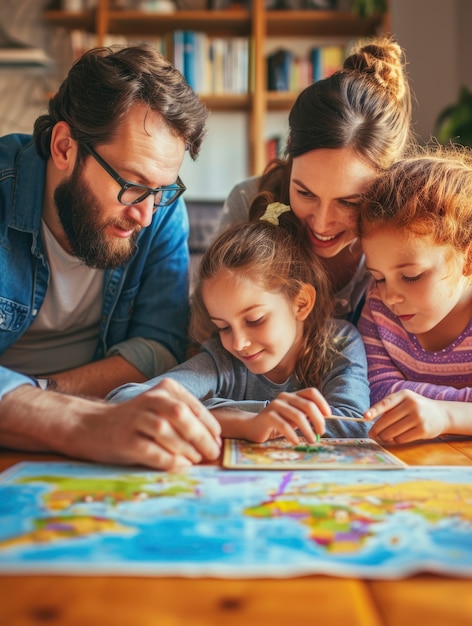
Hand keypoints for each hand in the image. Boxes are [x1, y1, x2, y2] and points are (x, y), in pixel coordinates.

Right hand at [1, 379, 221, 470]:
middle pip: (182, 415)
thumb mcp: (159, 410)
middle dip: (202, 436)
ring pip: (167, 431)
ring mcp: (135, 419)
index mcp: (164, 390)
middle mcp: (150, 400)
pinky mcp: (125, 440)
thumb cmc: (134, 422)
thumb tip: (212, 441)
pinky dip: (170, 460)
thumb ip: (182, 419)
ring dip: (187, 448)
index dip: (209, 425)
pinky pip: (152, 451)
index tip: (217, 440)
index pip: (193, 406)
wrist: (90, 427)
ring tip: (196, 460)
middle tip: (211, 453)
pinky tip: (180, 466)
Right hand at [243, 387, 329, 443]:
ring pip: (298, 416)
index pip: (311, 392)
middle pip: (308, 405)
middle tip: (321, 433)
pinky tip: (296, 442)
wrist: (254, 427)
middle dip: (318, 420)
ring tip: (311, 441)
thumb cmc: (278, 424)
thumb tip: (324, 424)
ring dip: (308, 430)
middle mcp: (285, 397)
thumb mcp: (294, 419)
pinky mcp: (268, 416)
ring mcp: (275, 405)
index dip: (322, 403)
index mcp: (293, 395)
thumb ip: (307, 418)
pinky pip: (284, 425)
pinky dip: (293, 435)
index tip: (328, 416)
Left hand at [364, 390, 449, 443]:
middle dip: (376, 429)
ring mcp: (419, 418)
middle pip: (387, 420)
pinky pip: (401, 439)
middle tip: (371, 434)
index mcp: (405, 394)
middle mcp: (412, 404)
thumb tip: (370, 419)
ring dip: (385, 436)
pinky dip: (395, 440)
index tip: (365, 417)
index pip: (386, 403)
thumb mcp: (405, 400)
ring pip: (393, 431)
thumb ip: (390, 407)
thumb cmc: (416, 407)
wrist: (441, 414)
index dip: (374, 411)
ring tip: (383, 436)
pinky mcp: (423, 430)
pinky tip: (395, 438)